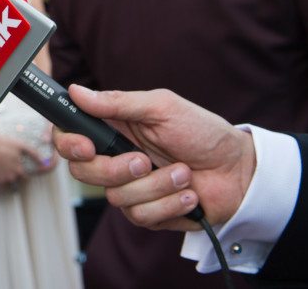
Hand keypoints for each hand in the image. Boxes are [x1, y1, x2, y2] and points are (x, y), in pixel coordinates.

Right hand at [0, 128, 54, 186]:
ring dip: (4, 183)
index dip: (23, 175)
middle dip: (13, 180)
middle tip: (9, 172)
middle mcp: (9, 178)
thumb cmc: (4, 144)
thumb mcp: (21, 145)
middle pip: (15, 185)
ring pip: (4, 187)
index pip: (25, 179)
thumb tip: (43, 162)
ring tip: (1, 176)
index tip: (19, 171)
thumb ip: (34, 154)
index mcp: (18, 171)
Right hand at [52, 86, 255, 230]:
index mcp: (113, 129)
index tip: (86, 147)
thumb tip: (76, 91)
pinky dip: (169, 203)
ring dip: (156, 186)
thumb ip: (117, 102)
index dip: (68, 144)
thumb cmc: (203, 132)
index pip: (69, 137)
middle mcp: (115, 158)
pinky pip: (140, 216)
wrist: (239, 170)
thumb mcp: (161, 107)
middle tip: (144, 160)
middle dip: (115, 170)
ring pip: (115, 197)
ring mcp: (130, 188)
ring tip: (183, 173)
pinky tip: (188, 193)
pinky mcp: (147, 213)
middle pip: (83, 172)